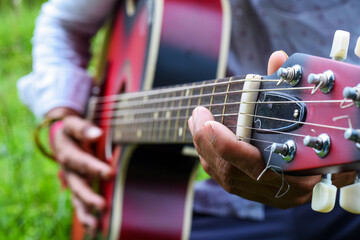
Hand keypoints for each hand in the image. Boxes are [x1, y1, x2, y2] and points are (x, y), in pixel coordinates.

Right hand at [47, 108, 112, 233]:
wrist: (64, 136)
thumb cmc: (73, 129)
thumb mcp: (73, 123)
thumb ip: (83, 128)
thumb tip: (97, 134)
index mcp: (68, 152)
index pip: (81, 161)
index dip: (94, 167)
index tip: (110, 173)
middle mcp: (68, 170)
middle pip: (77, 185)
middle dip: (89, 196)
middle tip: (103, 205)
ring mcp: (72, 181)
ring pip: (76, 199)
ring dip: (86, 212)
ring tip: (96, 226)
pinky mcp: (77, 188)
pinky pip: (79, 204)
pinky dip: (86, 217)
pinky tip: (95, 229)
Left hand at [188, 51, 354, 208]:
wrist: (333, 168)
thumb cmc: (321, 139)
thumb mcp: (307, 114)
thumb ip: (289, 88)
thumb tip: (277, 58)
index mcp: (298, 178)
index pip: (253, 167)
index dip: (228, 147)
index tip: (209, 123)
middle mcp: (279, 191)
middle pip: (230, 172)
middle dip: (206, 142)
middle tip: (198, 114)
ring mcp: (264, 194)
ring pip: (223, 177)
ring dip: (204, 149)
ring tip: (196, 122)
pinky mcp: (253, 192)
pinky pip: (224, 179)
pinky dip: (210, 158)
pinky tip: (205, 140)